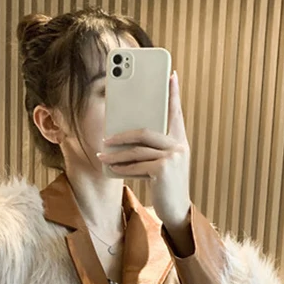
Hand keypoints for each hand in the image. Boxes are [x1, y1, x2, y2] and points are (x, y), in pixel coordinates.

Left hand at [97, 70, 191, 226]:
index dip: (174, 93)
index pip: (176, 112)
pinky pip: (137, 165)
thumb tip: (127, 137)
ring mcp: (172, 157)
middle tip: (106, 137)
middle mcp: (179, 145)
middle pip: (146, 131)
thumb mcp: (164, 163)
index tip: (170, 74)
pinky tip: (111, 168)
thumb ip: (155, 147)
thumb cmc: (167, 185)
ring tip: (102, 155)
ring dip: (116, 154)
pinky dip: (122, 168)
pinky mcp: (163, 169)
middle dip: (122, 134)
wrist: (177, 210)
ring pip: (137, 150)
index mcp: (180, 140)